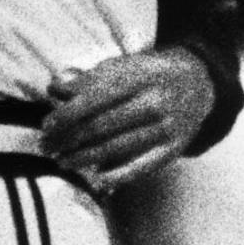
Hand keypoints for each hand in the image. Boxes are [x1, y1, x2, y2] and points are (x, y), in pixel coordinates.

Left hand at [40, 47, 214, 194]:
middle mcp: (154, 103)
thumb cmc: (146, 74)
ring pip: (116, 149)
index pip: (92, 100)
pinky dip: (117, 176)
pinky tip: (96, 178)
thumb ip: (88, 79)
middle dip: (67, 139)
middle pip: (100, 127)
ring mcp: (166, 128)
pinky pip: (141, 167)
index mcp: (138, 78)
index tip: (46, 126)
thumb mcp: (120, 66)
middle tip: (46, 147)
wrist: (198, 83)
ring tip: (62, 161)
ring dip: (83, 158)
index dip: (65, 116)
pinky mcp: (174, 149)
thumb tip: (54, 88)